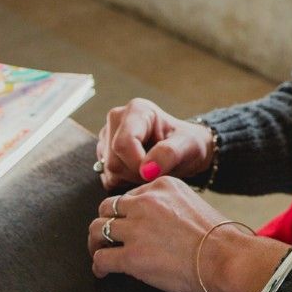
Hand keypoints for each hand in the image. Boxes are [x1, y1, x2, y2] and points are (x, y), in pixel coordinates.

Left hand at [87, 178, 286, 291]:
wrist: (226, 258)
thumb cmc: (220, 239)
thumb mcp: (194, 205)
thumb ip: (171, 207)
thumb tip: (160, 226)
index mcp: (161, 186)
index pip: (130, 195)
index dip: (125, 212)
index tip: (127, 224)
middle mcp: (144, 202)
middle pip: (107, 207)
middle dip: (106, 222)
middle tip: (107, 237)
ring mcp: (135, 229)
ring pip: (97, 230)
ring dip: (96, 243)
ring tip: (100, 253)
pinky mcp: (131, 256)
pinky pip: (102, 258)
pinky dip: (99, 267)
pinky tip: (104, 273)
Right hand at [95, 98, 213, 191]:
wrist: (184, 148)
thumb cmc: (188, 143)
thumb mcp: (188, 145)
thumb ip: (169, 154)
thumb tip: (146, 169)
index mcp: (137, 110)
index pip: (123, 144)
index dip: (137, 164)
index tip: (155, 172)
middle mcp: (117, 119)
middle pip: (114, 161)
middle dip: (136, 173)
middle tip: (157, 170)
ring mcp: (107, 136)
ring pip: (109, 171)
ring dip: (131, 178)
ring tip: (151, 169)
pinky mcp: (103, 152)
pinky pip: (108, 177)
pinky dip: (125, 181)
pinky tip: (140, 172)